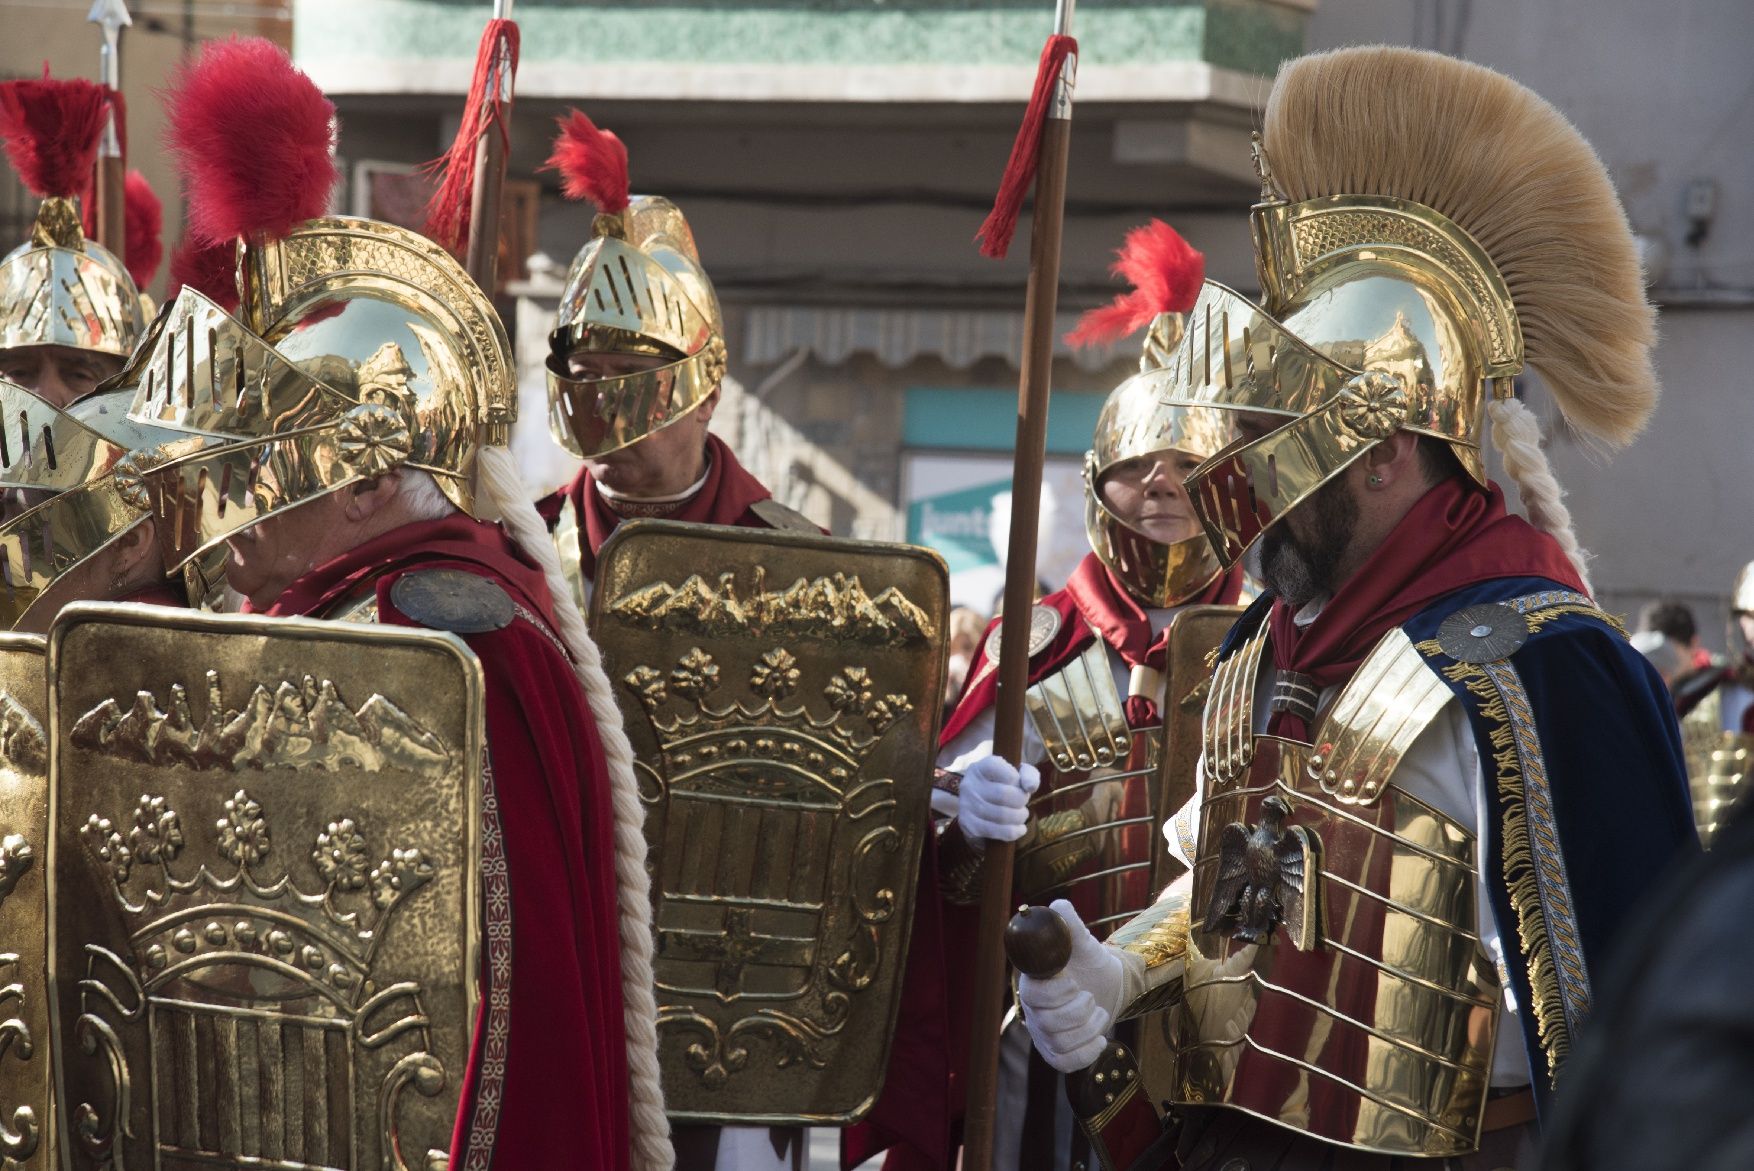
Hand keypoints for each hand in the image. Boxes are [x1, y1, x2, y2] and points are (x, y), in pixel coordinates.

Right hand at [957, 755, 1039, 844]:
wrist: (980, 803)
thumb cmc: (1002, 785)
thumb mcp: (1017, 773)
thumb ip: (1029, 774)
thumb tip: (1030, 787)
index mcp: (981, 767)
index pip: (1004, 772)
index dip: (1017, 780)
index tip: (1018, 783)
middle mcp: (970, 784)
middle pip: (1004, 795)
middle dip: (1021, 800)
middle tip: (1022, 802)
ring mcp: (967, 805)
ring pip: (1002, 815)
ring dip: (1019, 817)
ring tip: (1021, 814)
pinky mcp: (969, 824)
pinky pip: (997, 831)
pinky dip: (1014, 832)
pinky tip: (1019, 828)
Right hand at [1017, 899, 1123, 1071]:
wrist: (1106, 987)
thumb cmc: (1089, 963)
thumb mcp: (1083, 943)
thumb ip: (1070, 925)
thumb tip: (1059, 905)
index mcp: (1034, 983)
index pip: (1033, 995)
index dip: (1055, 992)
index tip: (1073, 982)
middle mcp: (1034, 1012)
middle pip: (1048, 1023)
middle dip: (1078, 1011)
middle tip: (1089, 997)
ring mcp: (1044, 1035)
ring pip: (1061, 1043)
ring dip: (1088, 1028)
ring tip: (1098, 1013)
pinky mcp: (1057, 1054)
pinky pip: (1067, 1063)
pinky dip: (1088, 1052)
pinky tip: (1099, 1038)